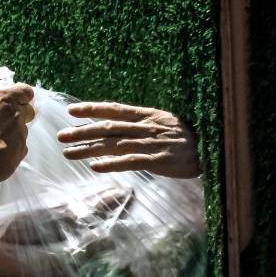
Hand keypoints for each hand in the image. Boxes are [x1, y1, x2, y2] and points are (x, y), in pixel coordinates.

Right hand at [0, 83, 35, 182]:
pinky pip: (20, 148)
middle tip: (3, 122)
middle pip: (28, 111)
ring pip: (22, 131)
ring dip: (12, 135)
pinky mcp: (22, 152)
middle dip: (19, 115)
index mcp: (1, 99)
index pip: (24, 90)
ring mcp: (21, 134)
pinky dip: (11, 150)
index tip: (13, 100)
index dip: (21, 96)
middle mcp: (15, 114)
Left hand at [55, 101, 200, 177]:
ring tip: (68, 153)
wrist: (215, 149)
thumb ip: (140, 125)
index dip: (92, 109)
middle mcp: (146, 127)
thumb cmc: (186, 139)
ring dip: (89, 149)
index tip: (71, 110)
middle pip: (108, 128)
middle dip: (82, 132)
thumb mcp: (163, 124)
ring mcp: (152, 143)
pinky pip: (132, 161)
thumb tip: (115, 126)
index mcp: (147, 116)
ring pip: (114, 144)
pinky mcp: (160, 161)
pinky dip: (112, 164)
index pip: (115, 109)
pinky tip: (95, 167)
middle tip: (60, 136)